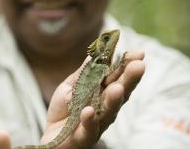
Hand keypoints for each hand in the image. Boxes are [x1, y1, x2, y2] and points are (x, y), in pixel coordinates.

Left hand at [0, 50, 144, 148]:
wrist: (51, 136)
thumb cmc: (63, 111)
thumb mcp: (70, 87)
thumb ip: (83, 73)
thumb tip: (94, 53)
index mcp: (102, 95)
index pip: (117, 79)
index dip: (127, 66)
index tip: (139, 53)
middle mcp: (104, 109)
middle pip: (119, 94)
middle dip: (129, 80)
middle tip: (138, 66)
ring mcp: (96, 124)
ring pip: (107, 112)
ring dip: (113, 100)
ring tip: (118, 88)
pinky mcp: (83, 137)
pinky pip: (88, 129)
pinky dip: (89, 120)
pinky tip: (89, 111)